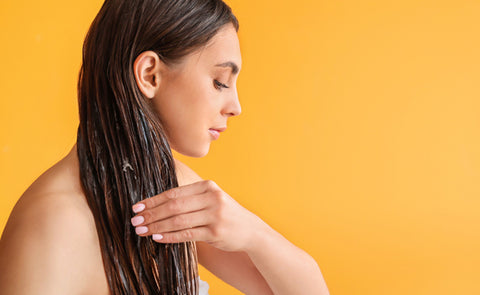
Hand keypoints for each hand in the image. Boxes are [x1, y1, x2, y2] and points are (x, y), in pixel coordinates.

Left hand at [130, 180, 261, 251]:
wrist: (251, 229)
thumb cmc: (225, 214)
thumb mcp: (212, 199)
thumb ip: (190, 198)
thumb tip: (158, 203)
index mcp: (208, 186)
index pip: (174, 192)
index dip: (154, 200)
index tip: (138, 206)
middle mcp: (212, 198)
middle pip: (174, 206)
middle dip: (151, 214)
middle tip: (135, 220)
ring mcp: (214, 215)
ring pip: (178, 220)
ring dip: (156, 226)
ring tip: (141, 230)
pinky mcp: (215, 232)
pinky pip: (187, 234)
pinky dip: (170, 236)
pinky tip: (157, 238)